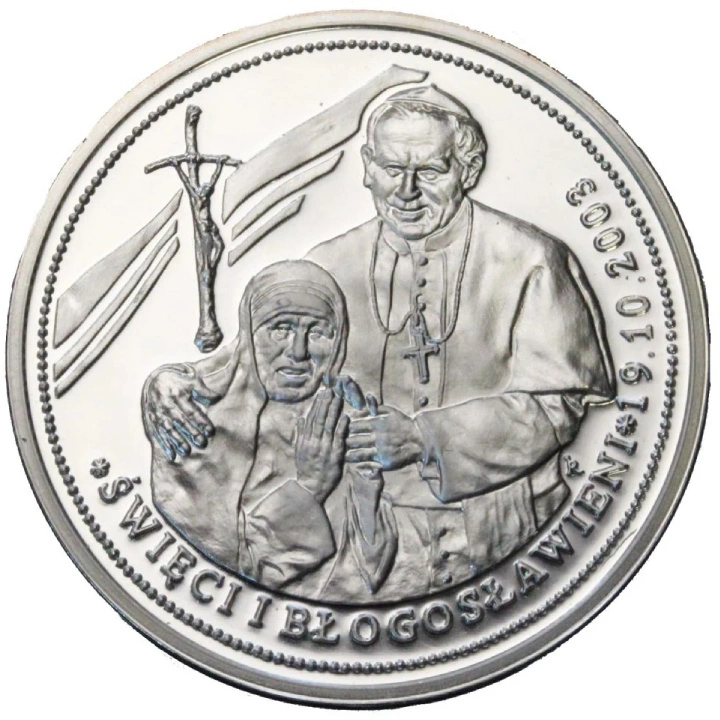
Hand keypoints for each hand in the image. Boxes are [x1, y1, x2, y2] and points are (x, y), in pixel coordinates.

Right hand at [142, 366, 220, 460]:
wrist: (156, 380)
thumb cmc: (178, 382)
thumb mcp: (191, 381)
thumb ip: (204, 390)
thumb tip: (218, 397)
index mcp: (178, 395)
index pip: (191, 410)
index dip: (201, 421)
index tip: (210, 431)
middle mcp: (167, 405)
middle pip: (180, 421)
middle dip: (191, 432)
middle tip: (201, 443)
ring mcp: (158, 413)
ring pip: (168, 429)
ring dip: (177, 440)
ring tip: (186, 450)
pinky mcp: (152, 420)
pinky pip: (157, 433)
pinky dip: (164, 444)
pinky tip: (171, 454)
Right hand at [295, 386, 348, 502]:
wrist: (311, 486)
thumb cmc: (305, 468)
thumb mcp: (299, 450)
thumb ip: (301, 434)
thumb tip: (301, 419)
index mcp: (304, 440)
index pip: (311, 419)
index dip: (316, 405)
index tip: (322, 394)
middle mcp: (313, 442)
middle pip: (319, 419)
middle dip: (325, 404)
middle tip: (330, 391)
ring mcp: (324, 448)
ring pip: (328, 425)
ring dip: (333, 411)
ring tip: (337, 399)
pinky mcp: (334, 455)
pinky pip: (338, 438)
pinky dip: (341, 427)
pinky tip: (344, 417)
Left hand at [346, 406, 424, 470]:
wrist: (419, 440)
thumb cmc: (402, 423)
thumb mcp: (390, 411)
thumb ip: (373, 408)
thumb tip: (357, 411)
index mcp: (377, 425)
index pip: (353, 426)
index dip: (346, 428)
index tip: (343, 429)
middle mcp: (377, 438)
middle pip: (353, 441)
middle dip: (345, 441)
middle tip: (340, 442)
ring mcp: (380, 452)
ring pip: (357, 454)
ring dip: (348, 454)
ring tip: (342, 454)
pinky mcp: (384, 463)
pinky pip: (367, 464)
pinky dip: (358, 463)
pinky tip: (354, 462)